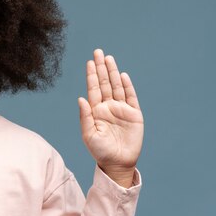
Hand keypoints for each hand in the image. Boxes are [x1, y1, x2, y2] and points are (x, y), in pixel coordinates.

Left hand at [78, 49, 143, 185]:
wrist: (117, 164)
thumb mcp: (89, 134)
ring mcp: (121, 109)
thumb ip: (85, 116)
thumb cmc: (100, 151)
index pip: (93, 88)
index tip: (89, 62)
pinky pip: (131, 97)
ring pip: (117, 86)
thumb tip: (80, 98)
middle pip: (104, 83)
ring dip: (113, 72)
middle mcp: (108, 107)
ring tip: (109, 58)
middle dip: (101, 68)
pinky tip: (122, 76)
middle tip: (98, 52)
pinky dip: (127, 86)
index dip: (91, 75)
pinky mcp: (134, 115)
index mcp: (96, 110)